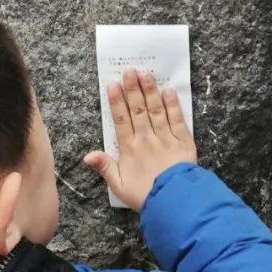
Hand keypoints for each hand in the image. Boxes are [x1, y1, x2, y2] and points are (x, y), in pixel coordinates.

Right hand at [84, 68, 196, 210]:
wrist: (173, 202)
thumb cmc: (144, 195)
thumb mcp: (119, 185)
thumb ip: (105, 167)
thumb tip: (87, 155)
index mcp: (129, 149)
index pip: (121, 120)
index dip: (117, 101)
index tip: (113, 84)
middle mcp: (146, 139)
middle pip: (138, 110)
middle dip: (133, 89)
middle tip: (129, 70)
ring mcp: (165, 138)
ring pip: (156, 110)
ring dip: (150, 91)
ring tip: (146, 74)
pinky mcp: (183, 142)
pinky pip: (177, 120)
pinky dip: (173, 105)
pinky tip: (169, 91)